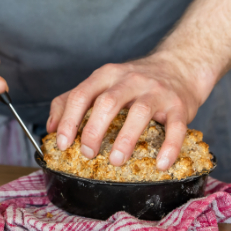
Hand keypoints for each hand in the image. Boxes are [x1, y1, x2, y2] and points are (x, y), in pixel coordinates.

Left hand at [46, 52, 213, 170]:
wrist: (179, 66)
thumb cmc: (133, 82)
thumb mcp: (101, 83)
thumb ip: (72, 101)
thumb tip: (51, 127)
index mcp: (106, 76)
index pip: (81, 95)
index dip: (69, 120)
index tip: (63, 143)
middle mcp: (130, 80)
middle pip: (107, 102)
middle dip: (94, 130)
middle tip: (88, 153)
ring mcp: (156, 92)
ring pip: (139, 113)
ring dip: (126, 139)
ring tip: (116, 160)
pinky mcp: (179, 105)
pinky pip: (175, 127)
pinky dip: (169, 146)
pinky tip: (161, 163)